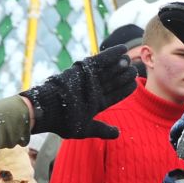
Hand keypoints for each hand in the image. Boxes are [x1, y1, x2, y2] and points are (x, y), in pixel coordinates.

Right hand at [22, 46, 137, 139]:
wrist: (48, 110)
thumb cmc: (63, 121)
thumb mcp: (86, 129)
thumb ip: (102, 130)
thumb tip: (118, 134)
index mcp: (95, 104)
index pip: (114, 96)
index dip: (124, 90)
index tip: (135, 84)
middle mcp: (92, 90)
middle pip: (112, 81)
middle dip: (123, 75)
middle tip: (134, 69)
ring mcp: (88, 79)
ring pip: (108, 70)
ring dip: (119, 64)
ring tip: (129, 59)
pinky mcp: (82, 69)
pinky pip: (99, 60)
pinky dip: (110, 54)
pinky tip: (122, 49)